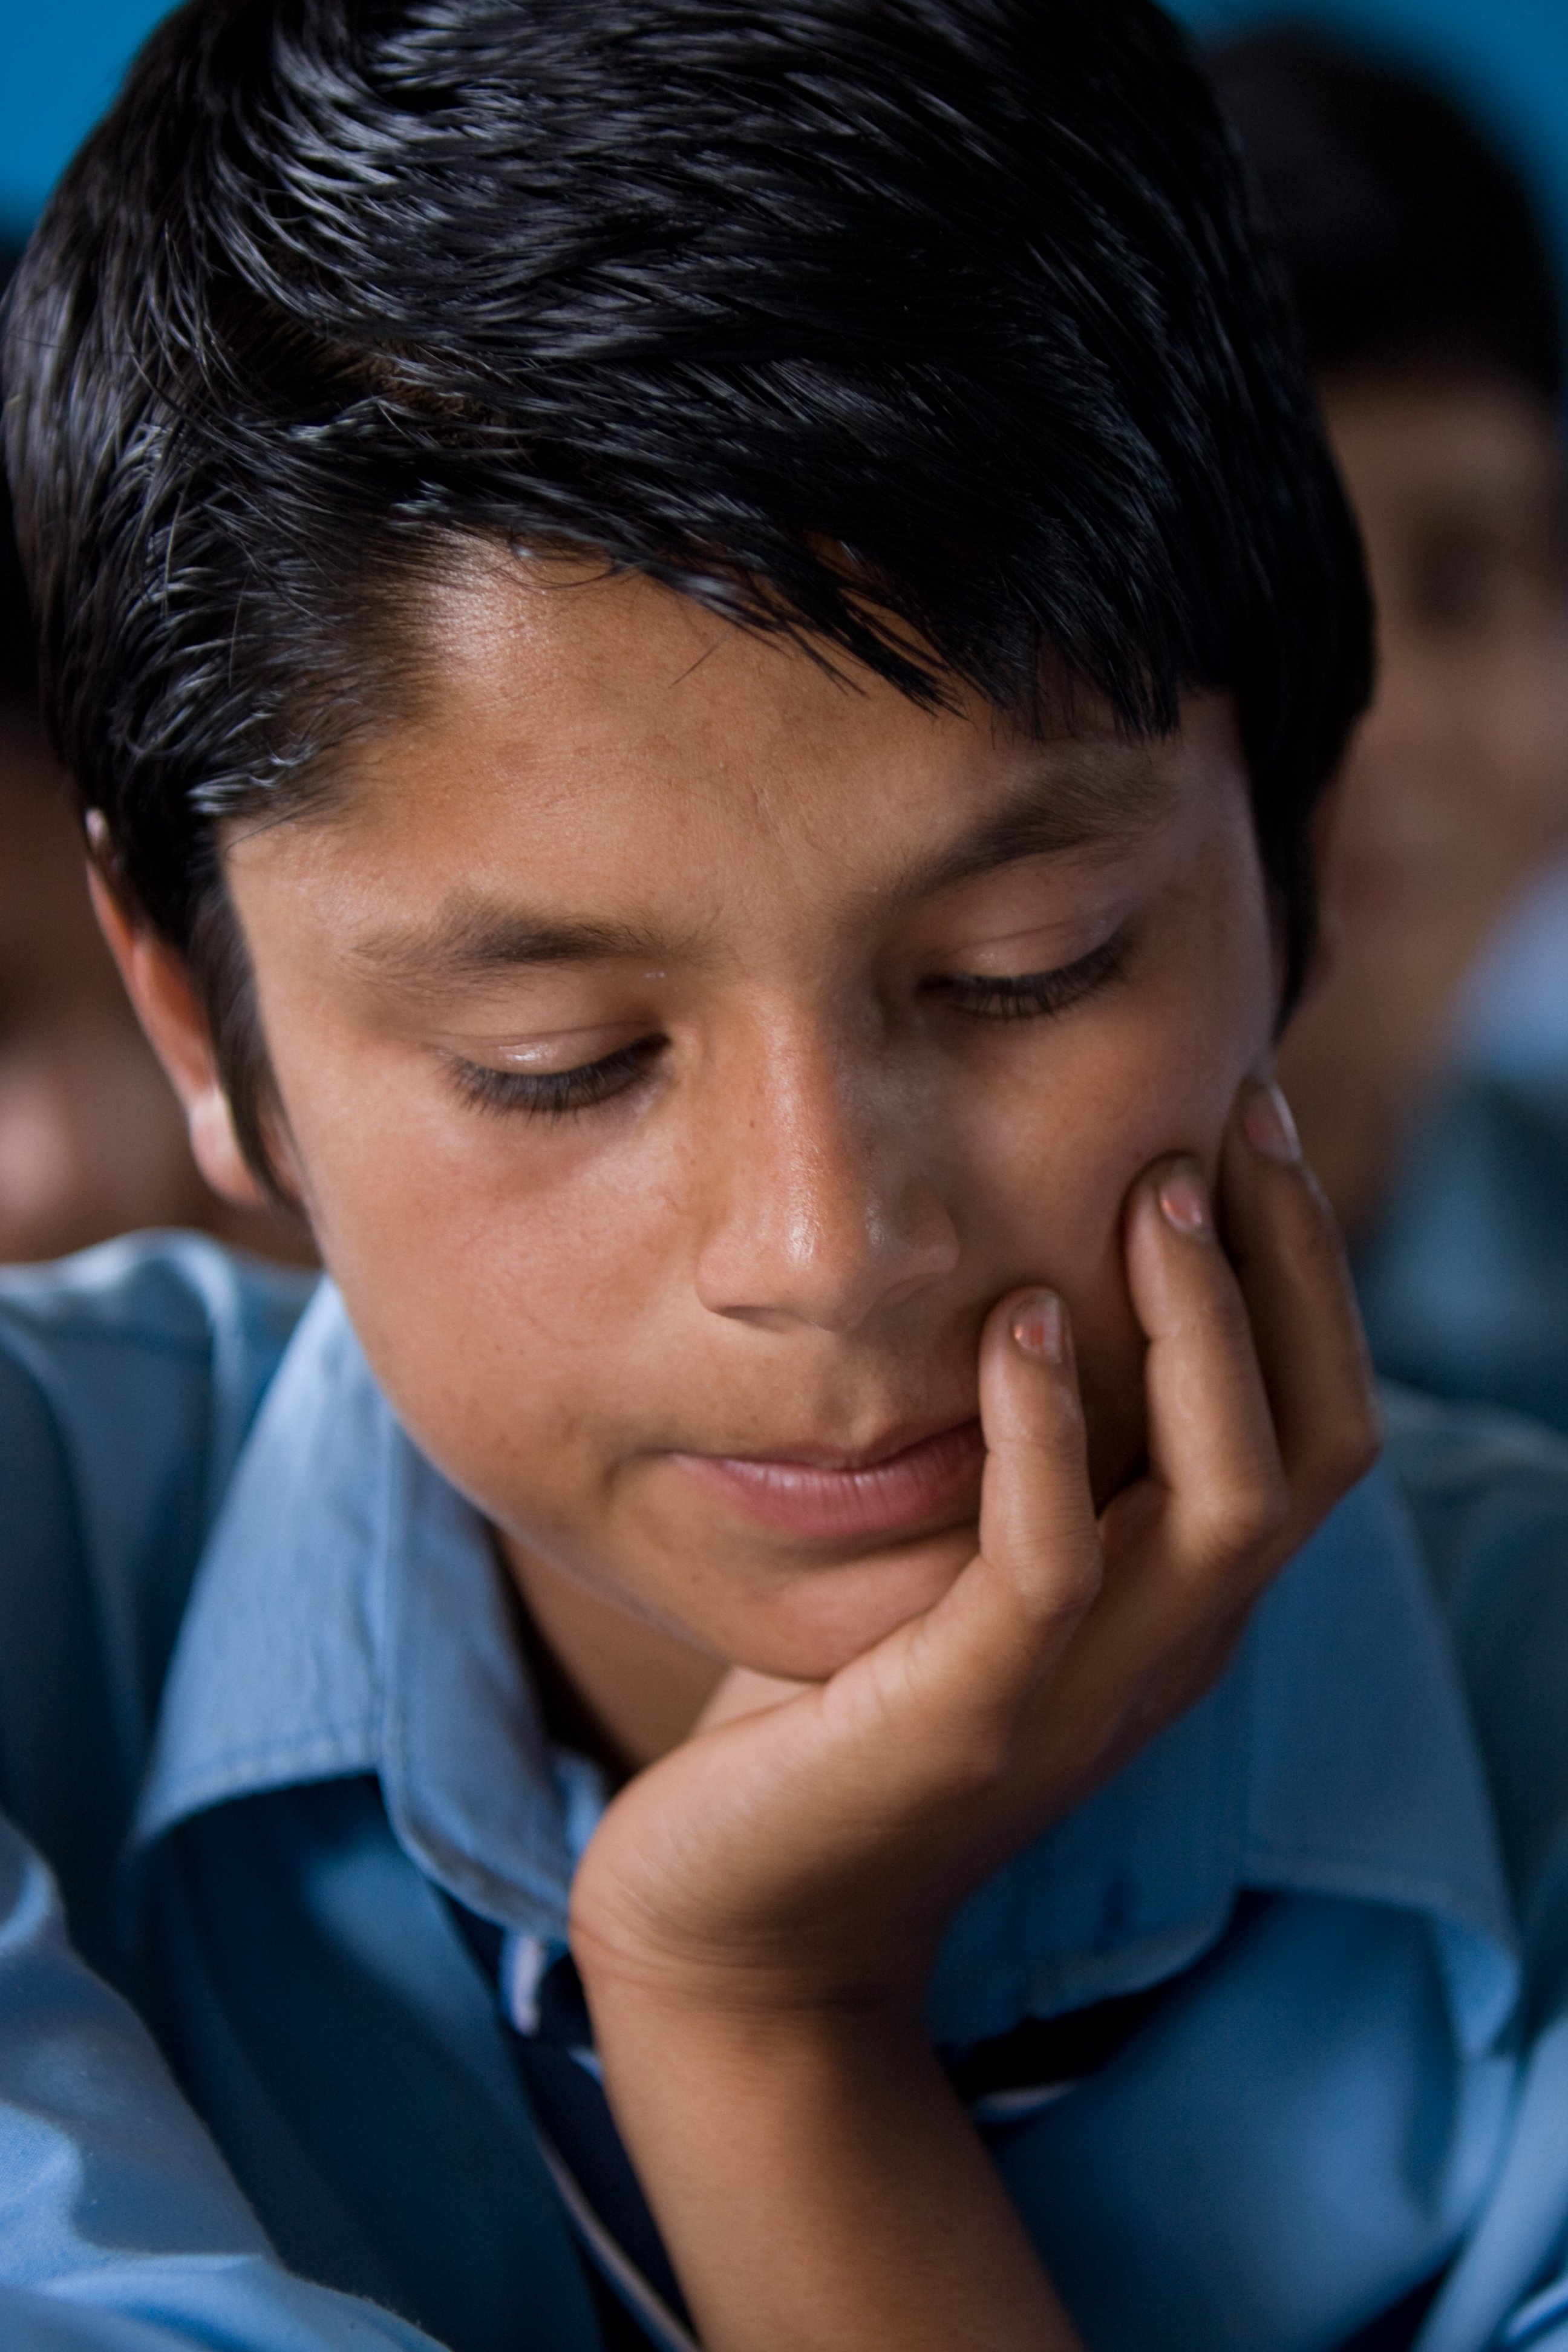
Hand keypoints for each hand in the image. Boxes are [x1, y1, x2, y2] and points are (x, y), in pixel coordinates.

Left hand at [571, 1079, 1377, 2019]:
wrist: (741, 1915)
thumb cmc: (838, 1713)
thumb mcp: (964, 1567)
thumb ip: (1029, 1465)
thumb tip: (1032, 1280)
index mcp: (1178, 1610)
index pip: (1316, 1430)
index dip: (1310, 1275)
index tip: (1250, 1121)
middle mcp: (1169, 1653)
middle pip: (1312, 1447)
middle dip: (1291, 1270)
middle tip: (1233, 1116)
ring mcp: (1084, 1697)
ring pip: (1227, 1499)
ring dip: (1200, 1332)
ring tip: (1152, 1191)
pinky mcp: (968, 1722)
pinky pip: (1051, 1562)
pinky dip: (1046, 1432)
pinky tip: (1009, 1320)